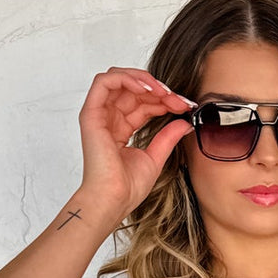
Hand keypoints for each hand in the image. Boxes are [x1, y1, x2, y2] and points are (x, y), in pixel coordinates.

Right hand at [77, 67, 196, 215]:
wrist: (114, 199)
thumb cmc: (128, 187)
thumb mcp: (156, 157)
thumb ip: (168, 137)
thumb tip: (185, 122)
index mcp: (121, 128)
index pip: (143, 103)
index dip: (165, 100)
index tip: (185, 106)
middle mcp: (109, 119)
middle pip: (134, 89)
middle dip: (159, 90)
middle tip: (179, 100)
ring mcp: (99, 115)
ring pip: (118, 79)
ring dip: (144, 80)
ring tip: (163, 92)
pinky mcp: (91, 114)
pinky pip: (105, 82)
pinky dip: (126, 79)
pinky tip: (147, 89)